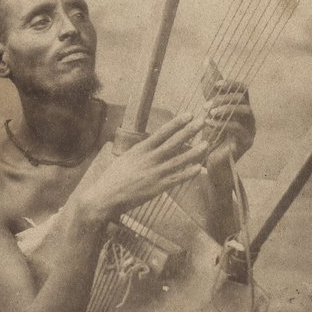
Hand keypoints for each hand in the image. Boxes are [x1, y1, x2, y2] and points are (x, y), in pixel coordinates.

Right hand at [81, 113, 207, 223]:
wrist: (106, 196)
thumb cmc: (114, 178)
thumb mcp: (126, 158)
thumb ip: (141, 151)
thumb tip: (152, 144)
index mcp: (140, 149)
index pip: (162, 132)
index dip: (176, 123)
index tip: (188, 114)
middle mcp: (149, 159)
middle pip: (173, 143)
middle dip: (189, 132)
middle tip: (202, 122)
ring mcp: (154, 173)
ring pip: (178, 160)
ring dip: (194, 152)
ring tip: (206, 144)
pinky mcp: (156, 188)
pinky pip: (176, 179)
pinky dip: (188, 173)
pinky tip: (199, 168)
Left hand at [204, 79, 254, 158]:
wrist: (212, 162)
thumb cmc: (212, 135)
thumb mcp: (209, 108)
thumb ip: (210, 87)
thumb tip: (207, 59)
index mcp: (242, 107)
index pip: (242, 89)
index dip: (231, 84)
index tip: (215, 85)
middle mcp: (249, 116)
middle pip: (242, 98)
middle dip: (223, 98)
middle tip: (206, 105)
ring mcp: (250, 129)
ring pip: (245, 110)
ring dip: (225, 108)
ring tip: (209, 112)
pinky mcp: (246, 141)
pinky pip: (238, 128)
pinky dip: (223, 123)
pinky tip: (209, 122)